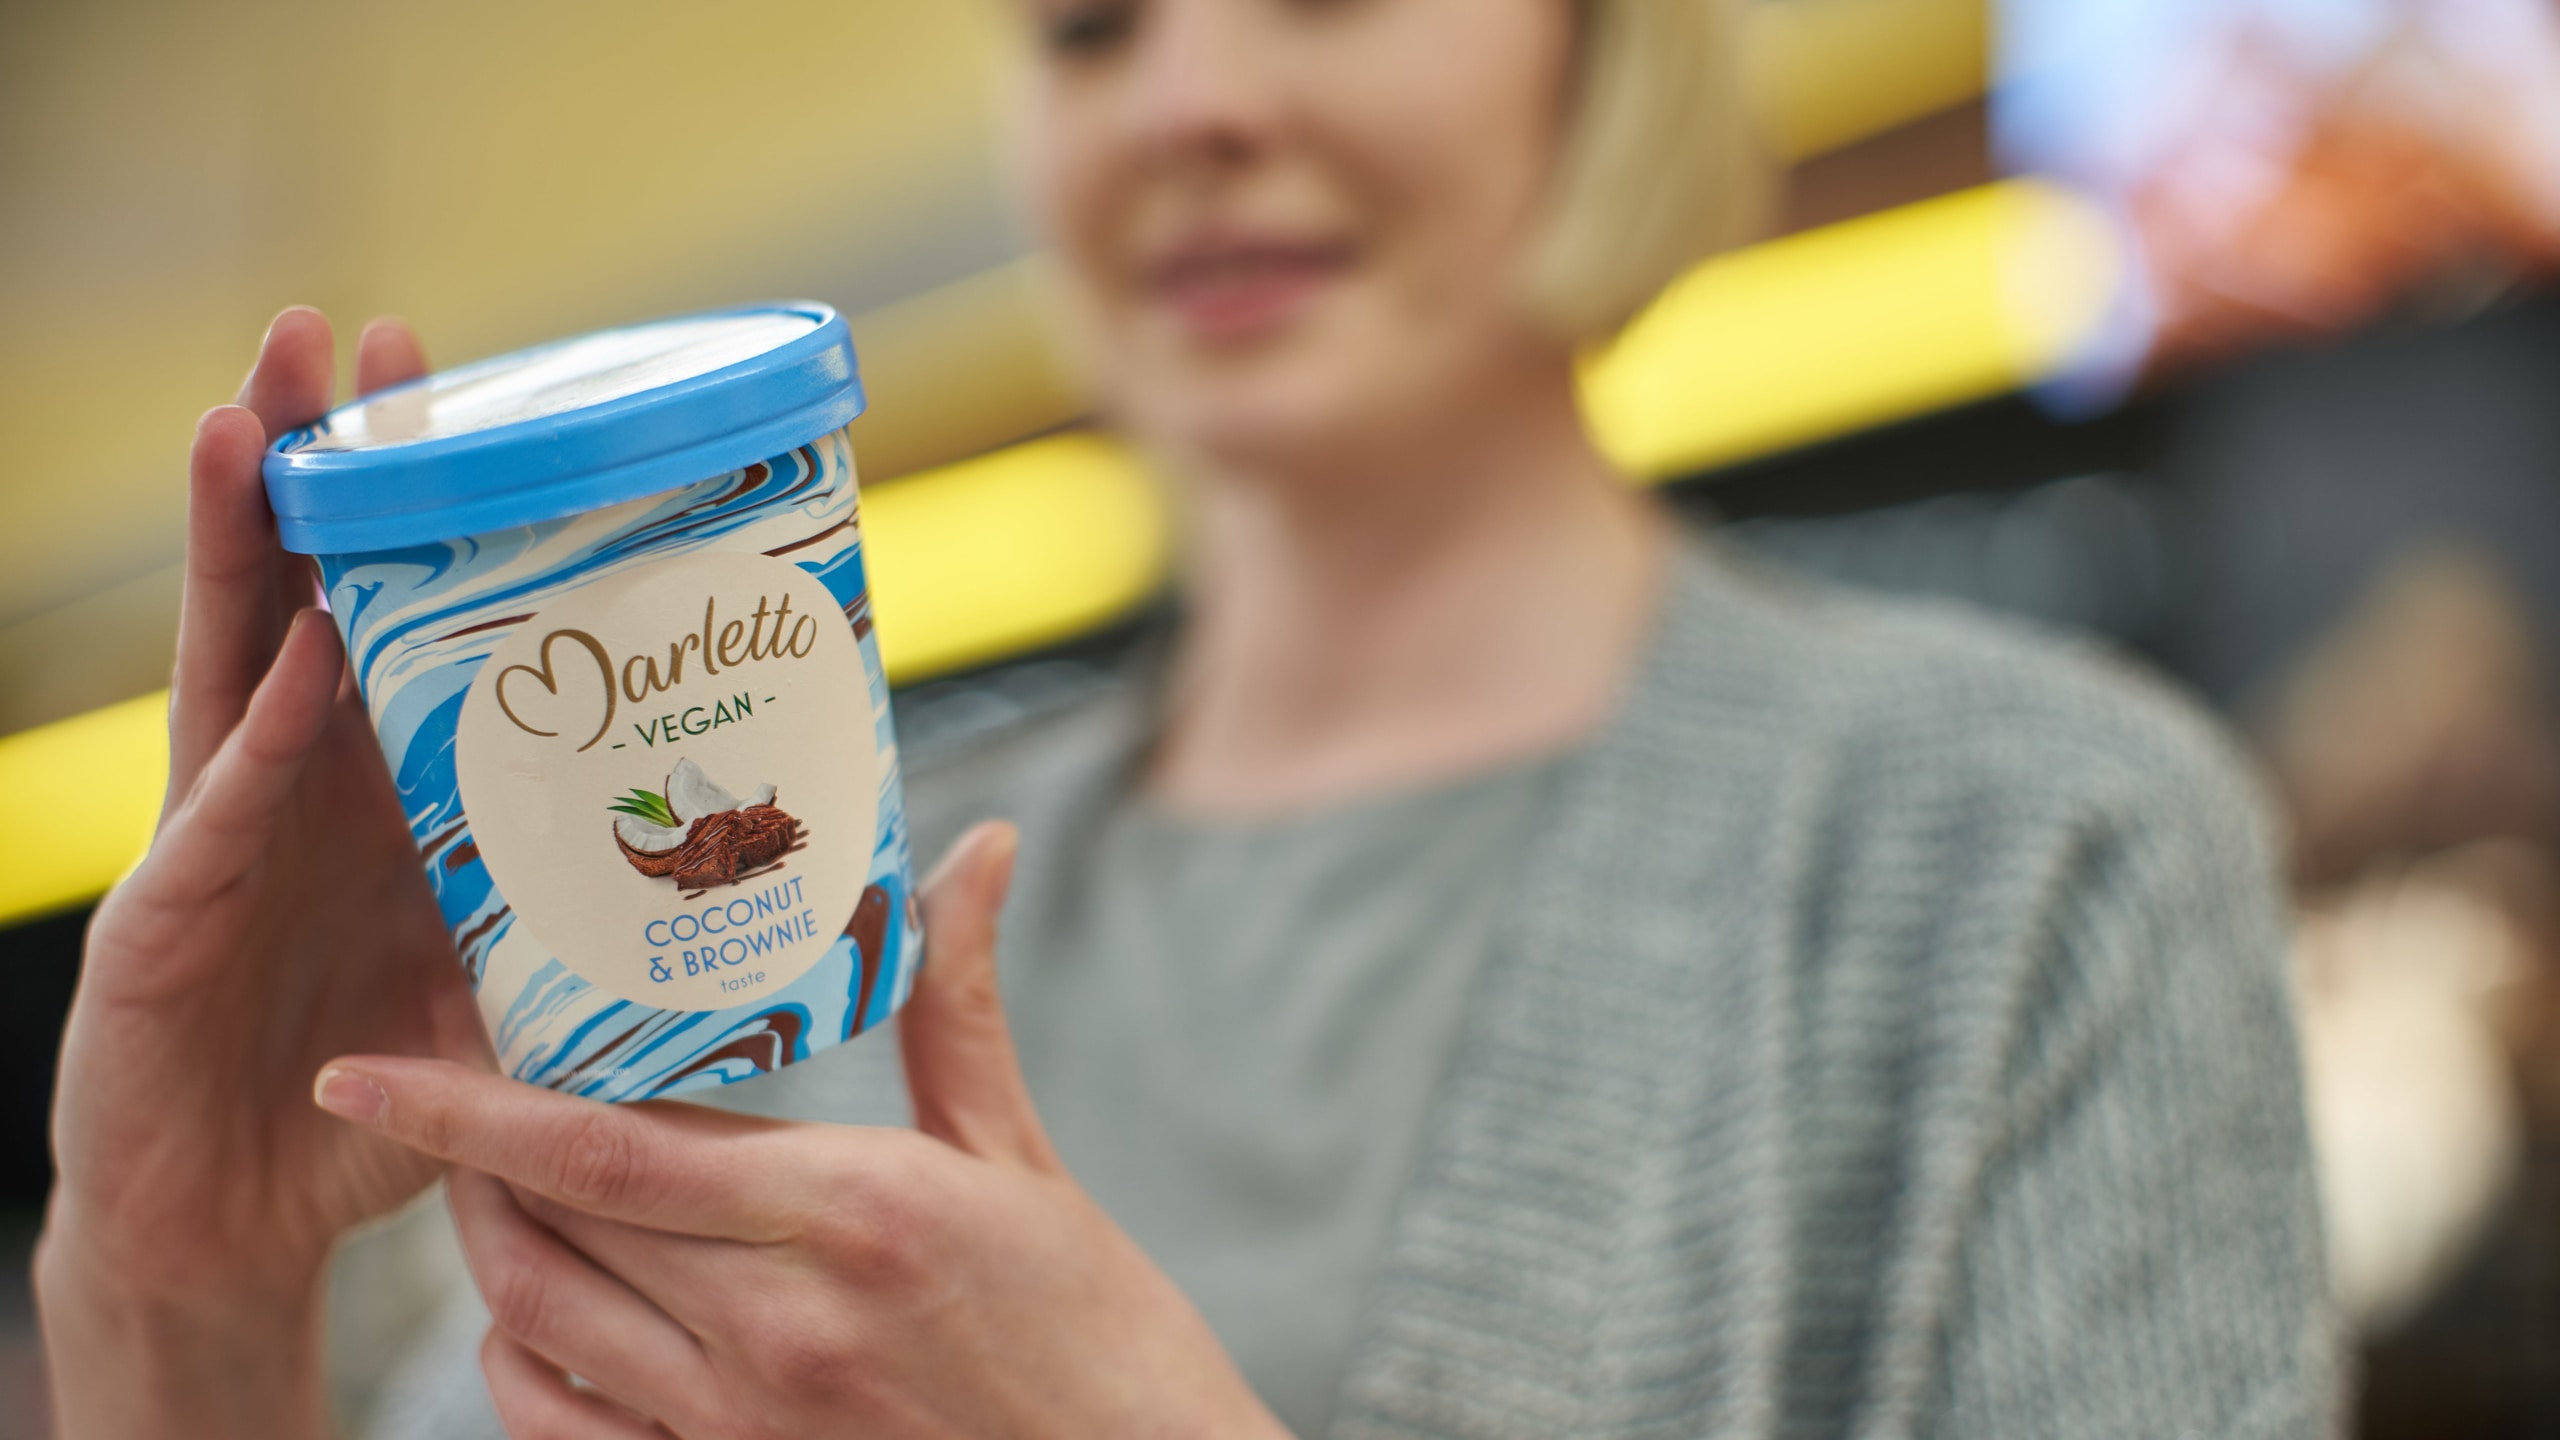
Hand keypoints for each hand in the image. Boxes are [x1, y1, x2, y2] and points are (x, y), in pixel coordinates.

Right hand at [36, 309, 488, 1436]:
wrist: (238, 1228)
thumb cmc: (364, 1101)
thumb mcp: (499, 993)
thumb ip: (583, 929)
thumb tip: (744, 885)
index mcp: (362, 788)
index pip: (381, 612)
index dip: (409, 504)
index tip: (461, 387)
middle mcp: (285, 788)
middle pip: (294, 589)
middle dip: (318, 462)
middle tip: (345, 332)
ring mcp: (213, 842)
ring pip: (224, 661)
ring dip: (244, 539)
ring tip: (258, 416)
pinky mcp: (163, 926)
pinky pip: (219, 817)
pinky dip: (259, 738)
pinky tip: (292, 654)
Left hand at [314, 822, 1291, 1439]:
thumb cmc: (1096, 1331)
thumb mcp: (1022, 1159)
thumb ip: (962, 1003)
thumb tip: (979, 848)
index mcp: (847, 1212)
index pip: (605, 1149)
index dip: (469, 1106)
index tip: (371, 1063)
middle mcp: (774, 1325)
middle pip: (547, 1227)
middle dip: (465, 1153)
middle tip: (434, 1078)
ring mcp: (742, 1426)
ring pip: (538, 1325)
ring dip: (485, 1247)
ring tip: (478, 1180)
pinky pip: (568, 1432)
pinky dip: (520, 1366)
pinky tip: (533, 1316)